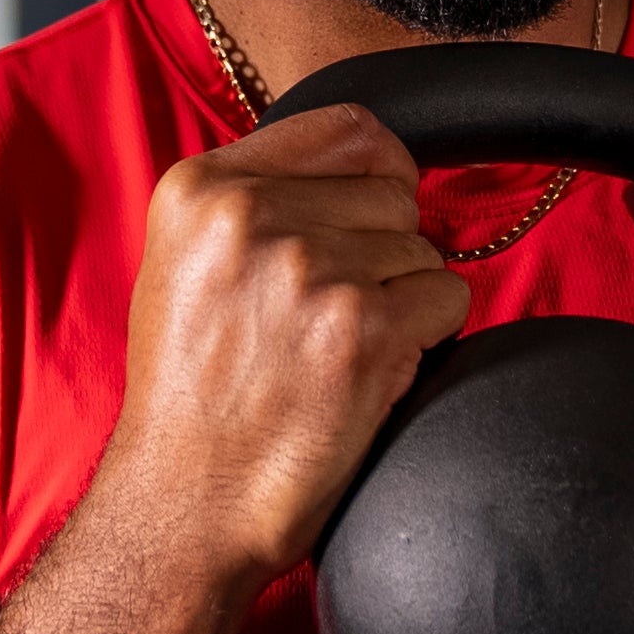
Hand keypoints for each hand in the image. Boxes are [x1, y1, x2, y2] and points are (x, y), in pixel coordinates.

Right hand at [103, 107, 471, 585]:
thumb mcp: (184, 265)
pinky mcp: (364, 330)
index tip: (374, 212)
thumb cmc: (191, 396)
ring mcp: (310, 270)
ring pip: (424, 249)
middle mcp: (251, 217)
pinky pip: (449, 299)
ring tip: (336, 352)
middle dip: (385, 249)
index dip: (380, 171)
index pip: (348, 127)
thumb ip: (254, 201)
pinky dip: (426, 338)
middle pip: (393, 192)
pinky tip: (369, 373)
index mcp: (201, 189)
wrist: (183, 506)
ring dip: (402, 300)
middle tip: (330, 315)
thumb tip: (361, 163)